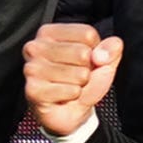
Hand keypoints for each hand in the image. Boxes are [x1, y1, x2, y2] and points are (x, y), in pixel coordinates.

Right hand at [24, 21, 122, 138]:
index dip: (96, 50)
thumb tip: (102, 54)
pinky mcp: (33, 90)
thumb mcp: (103, 60)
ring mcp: (32, 68)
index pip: (88, 34)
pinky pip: (71, 91)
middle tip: (75, 75)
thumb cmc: (81, 79)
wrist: (68, 110)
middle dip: (88, 68)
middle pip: (83, 53)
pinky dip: (74, 95)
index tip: (84, 59)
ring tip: (69, 85)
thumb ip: (111, 49)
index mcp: (49, 32)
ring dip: (81, 84)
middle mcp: (35, 47)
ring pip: (79, 73)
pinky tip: (63, 96)